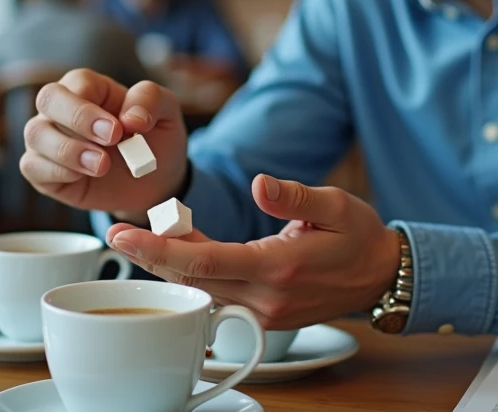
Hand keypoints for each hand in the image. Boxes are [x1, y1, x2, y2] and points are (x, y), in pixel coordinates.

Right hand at [20, 69, 188, 212]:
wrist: (152, 182)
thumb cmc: (154, 139)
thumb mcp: (166, 113)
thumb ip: (150, 100)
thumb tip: (130, 117)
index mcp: (91, 87)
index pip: (78, 82)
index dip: (94, 106)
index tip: (119, 130)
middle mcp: (62, 108)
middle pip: (48, 98)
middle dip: (77, 119)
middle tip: (111, 140)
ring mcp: (48, 137)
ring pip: (36, 133)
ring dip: (69, 151)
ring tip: (102, 166)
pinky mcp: (42, 169)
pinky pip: (32, 166)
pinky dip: (56, 172)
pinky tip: (82, 177)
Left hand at [107, 174, 400, 329]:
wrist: (382, 277)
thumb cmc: (360, 236)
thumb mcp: (336, 205)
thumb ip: (295, 196)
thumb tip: (260, 184)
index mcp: (279, 268)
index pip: (205, 261)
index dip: (159, 248)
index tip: (125, 233)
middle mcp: (266, 297)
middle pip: (191, 280)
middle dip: (150, 256)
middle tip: (115, 231)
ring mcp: (264, 311)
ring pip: (201, 289)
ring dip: (169, 264)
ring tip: (140, 235)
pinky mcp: (263, 313)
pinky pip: (217, 293)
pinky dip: (193, 272)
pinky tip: (177, 249)